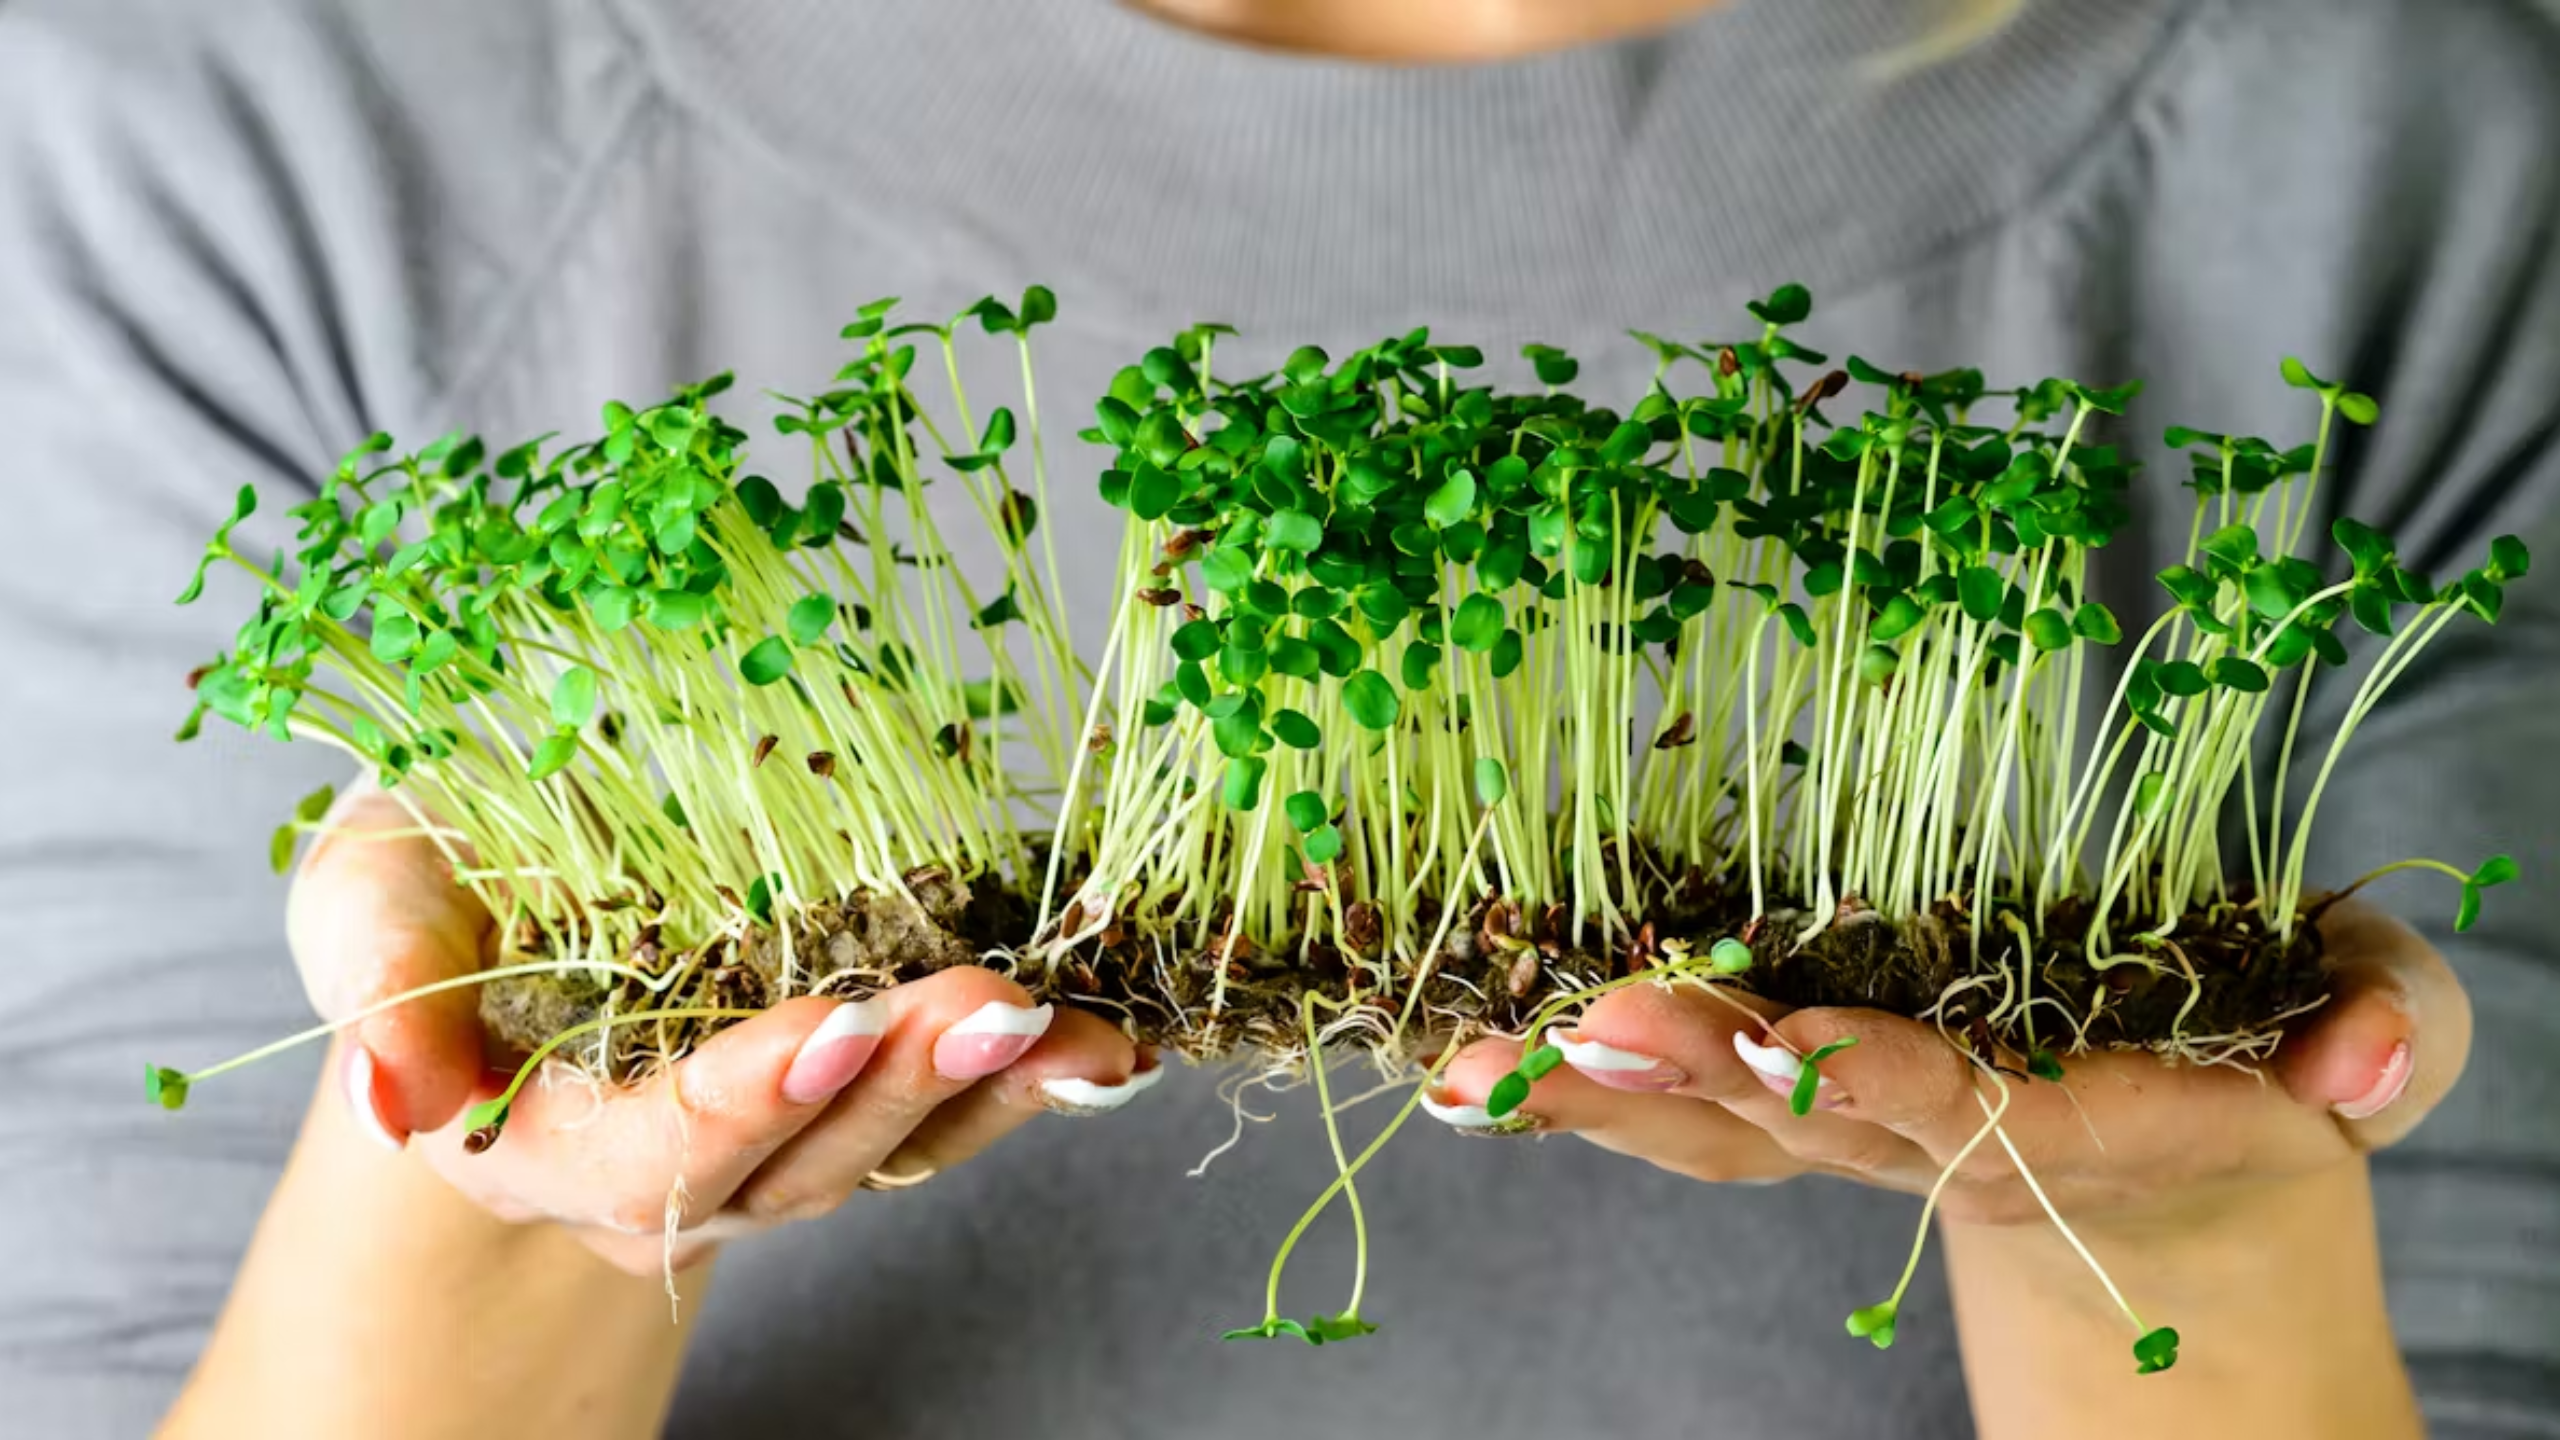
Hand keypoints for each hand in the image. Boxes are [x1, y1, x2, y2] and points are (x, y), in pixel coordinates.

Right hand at [285, 780, 1154, 1274]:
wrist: (500, 928)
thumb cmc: (434, 896)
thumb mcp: (371, 900)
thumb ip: (374, 975)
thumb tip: (400, 1088)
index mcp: (549, 1136)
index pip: (657, 1143)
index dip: (747, 1094)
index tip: (835, 1024)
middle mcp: (678, 1170)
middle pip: (800, 1162)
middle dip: (900, 1085)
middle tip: (988, 1006)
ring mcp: (779, 1146)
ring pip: (892, 1151)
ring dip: (989, 1093)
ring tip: (1074, 1028)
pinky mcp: (855, 1100)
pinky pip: (948, 1114)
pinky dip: (1030, 1081)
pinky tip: (1108, 1040)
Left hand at [1424, 898, 2468, 1235]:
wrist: (2181, 1186)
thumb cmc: (2273, 1062)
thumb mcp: (2368, 1035)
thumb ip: (2384, 1034)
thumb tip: (2353, 1063)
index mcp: (2077, 1112)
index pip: (1973, 1103)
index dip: (1888, 1076)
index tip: (1801, 1045)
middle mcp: (1935, 1137)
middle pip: (1802, 1118)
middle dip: (1692, 1069)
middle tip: (1585, 1020)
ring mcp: (1846, 1136)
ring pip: (1707, 1129)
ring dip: (1591, 1092)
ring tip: (1474, 1060)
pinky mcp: (1793, 1114)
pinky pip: (1669, 1116)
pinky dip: (1570, 1092)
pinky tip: (1454, 1068)